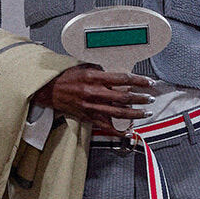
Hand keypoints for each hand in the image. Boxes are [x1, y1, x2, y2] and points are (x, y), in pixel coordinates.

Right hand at [33, 65, 156, 137]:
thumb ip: (101, 70)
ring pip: (118, 113)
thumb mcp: (84, 67)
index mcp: (94, 78)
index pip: (122, 78)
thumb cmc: (66, 78)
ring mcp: (91, 107)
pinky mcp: (88, 117)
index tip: (148, 82)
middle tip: (150, 97)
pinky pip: (106, 126)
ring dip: (135, 113)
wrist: (49, 90)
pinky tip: (129, 131)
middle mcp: (94, 92)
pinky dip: (118, 131)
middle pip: (123, 97)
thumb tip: (117, 74)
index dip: (138, 80)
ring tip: (146, 112)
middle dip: (140, 98)